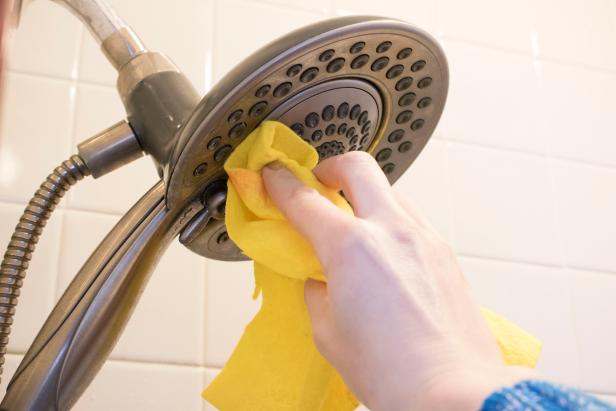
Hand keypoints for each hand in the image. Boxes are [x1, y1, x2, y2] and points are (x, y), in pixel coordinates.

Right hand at [262, 152, 535, 410]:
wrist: (452, 391)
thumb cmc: (392, 371)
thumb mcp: (329, 332)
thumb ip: (317, 291)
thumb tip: (319, 277)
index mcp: (351, 248)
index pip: (303, 199)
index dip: (280, 183)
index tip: (272, 176)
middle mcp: (391, 231)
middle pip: (356, 167)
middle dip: (330, 169)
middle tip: (318, 185)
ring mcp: (423, 238)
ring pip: (389, 191)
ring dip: (364, 198)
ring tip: (354, 227)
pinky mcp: (444, 253)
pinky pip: (411, 219)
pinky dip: (390, 223)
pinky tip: (385, 253)